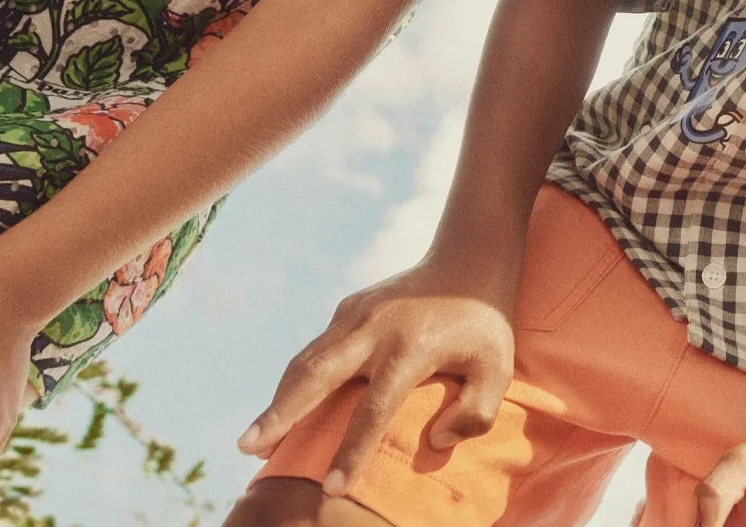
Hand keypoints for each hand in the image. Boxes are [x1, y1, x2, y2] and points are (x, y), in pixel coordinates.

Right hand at [237, 260, 516, 492]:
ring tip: (252, 440)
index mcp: (410, 347)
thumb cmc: (484, 322)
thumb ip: (477, 412)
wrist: (470, 257)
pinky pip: (316, 348)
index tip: (330, 489)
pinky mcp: (350, 307)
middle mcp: (374, 328)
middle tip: (247, 448)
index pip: (373, 410)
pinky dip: (293, 379)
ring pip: (308, 360)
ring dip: (278, 398)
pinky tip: (281, 407)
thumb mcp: (498, 367)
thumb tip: (436, 440)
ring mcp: (357, 313)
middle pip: (318, 375)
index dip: (351, 452)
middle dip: (281, 414)